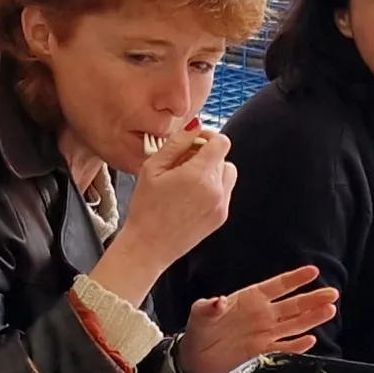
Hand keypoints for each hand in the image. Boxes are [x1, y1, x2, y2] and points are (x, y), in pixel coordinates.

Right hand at [107, 124, 234, 280]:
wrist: (149, 246)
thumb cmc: (146, 206)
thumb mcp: (153, 167)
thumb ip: (177, 142)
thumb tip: (196, 127)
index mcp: (199, 175)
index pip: (222, 142)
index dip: (208, 137)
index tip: (194, 143)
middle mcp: (216, 190)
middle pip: (222, 157)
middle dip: (204, 155)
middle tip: (181, 165)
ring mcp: (221, 205)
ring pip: (227, 173)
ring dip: (212, 170)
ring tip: (188, 181)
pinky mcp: (221, 217)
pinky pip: (225, 191)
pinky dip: (213, 188)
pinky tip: (191, 197)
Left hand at [182, 264, 338, 372]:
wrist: (195, 357)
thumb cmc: (199, 328)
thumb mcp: (199, 313)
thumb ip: (209, 306)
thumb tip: (219, 300)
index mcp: (250, 299)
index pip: (278, 286)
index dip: (295, 279)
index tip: (313, 271)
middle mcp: (262, 314)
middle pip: (293, 305)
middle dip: (313, 299)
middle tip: (333, 293)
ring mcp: (265, 332)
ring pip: (294, 324)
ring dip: (312, 318)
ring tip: (330, 310)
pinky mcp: (262, 351)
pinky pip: (284, 347)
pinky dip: (297, 345)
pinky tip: (312, 339)